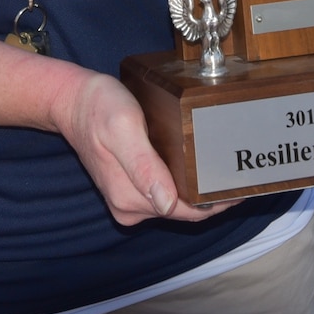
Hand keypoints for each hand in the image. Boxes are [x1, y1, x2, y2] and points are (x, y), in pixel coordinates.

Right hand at [51, 71, 237, 225]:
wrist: (72, 101)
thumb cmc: (98, 107)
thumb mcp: (123, 127)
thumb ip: (143, 166)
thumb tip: (166, 203)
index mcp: (128, 196)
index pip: (184, 212)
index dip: (215, 204)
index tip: (241, 189)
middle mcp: (127, 206)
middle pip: (181, 211)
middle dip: (211, 199)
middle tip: (239, 177)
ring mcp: (126, 199)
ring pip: (174, 204)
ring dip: (197, 193)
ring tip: (224, 173)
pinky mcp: (127, 189)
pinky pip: (163, 194)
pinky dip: (182, 185)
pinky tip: (197, 169)